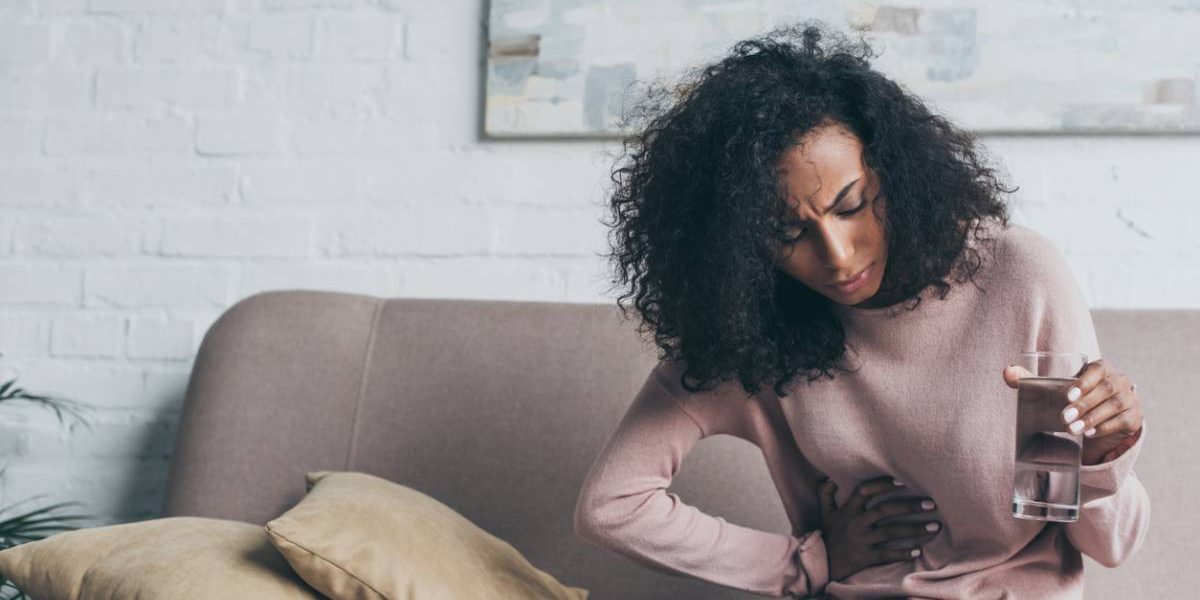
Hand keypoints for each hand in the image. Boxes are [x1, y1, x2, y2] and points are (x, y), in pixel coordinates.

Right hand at [815, 475, 940, 581]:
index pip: (865, 491)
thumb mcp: (822, 512)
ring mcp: (862, 540)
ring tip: (935, 526)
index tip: (903, 482)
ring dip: (915, 529)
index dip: (883, 484)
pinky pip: (887, 554)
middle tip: (931, 504)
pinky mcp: (866, 557)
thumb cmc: (825, 535)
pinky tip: (917, 551)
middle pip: (885, 510)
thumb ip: (825, 492)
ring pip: (891, 532)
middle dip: (909, 506)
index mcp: (848, 510)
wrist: (819, 563)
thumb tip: (832, 476)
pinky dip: (902, 553)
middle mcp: (857, 523)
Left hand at [1002, 359, 1143, 464]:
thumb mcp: (1054, 389)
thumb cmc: (1073, 398)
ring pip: (1115, 406)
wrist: (1099, 419)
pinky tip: (1090, 433)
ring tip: (1073, 430)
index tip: (1067, 395)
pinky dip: (1105, 427)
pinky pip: (1123, 421)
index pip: (1097, 370)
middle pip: (1106, 389)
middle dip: (1084, 405)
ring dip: (1092, 418)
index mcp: (1102, 368)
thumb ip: (1030, 380)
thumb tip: (1006, 372)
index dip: (1084, 381)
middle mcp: (1120, 380)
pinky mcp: (1134, 418)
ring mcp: (1130, 399)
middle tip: (1064, 418)